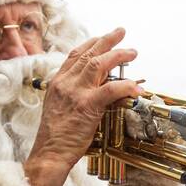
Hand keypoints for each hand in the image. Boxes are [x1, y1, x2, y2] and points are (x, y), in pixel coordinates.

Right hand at [24, 27, 142, 185]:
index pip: (75, 55)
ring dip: (118, 55)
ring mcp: (76, 93)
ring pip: (98, 64)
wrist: (49, 153)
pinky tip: (135, 86)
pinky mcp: (87, 106)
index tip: (102, 38)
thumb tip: (96, 89)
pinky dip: (125, 85)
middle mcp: (65, 83)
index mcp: (58, 83)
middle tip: (121, 32)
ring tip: (132, 51)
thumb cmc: (56, 137)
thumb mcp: (61, 109)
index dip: (90, 44)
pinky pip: (110, 89)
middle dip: (107, 41)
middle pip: (88, 54)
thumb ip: (75, 95)